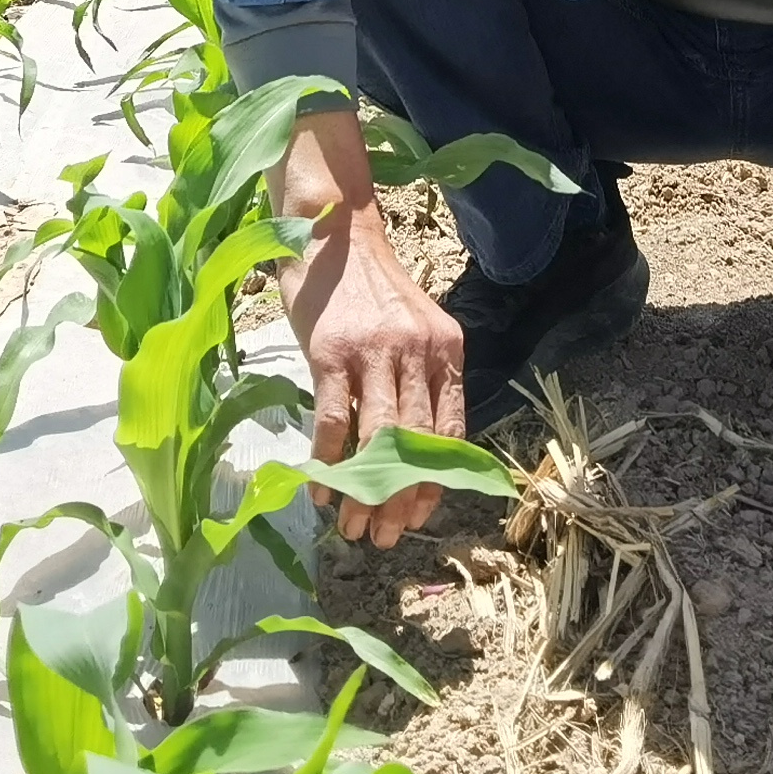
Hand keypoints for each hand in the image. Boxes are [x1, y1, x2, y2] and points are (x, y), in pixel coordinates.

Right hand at [278, 113, 465, 547]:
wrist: (332, 235)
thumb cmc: (371, 291)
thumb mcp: (413, 329)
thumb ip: (421, 380)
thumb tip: (415, 454)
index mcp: (446, 349)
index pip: (450, 430)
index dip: (436, 480)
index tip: (420, 515)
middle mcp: (417, 352)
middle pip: (416, 443)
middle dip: (401, 499)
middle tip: (386, 538)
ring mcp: (374, 352)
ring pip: (378, 441)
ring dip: (366, 493)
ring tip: (354, 527)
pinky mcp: (331, 353)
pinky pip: (333, 422)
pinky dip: (328, 463)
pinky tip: (322, 490)